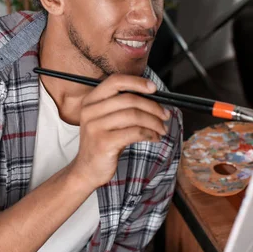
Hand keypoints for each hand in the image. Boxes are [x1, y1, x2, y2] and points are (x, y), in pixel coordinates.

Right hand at [70, 74, 170, 189]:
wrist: (87, 170)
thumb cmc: (103, 142)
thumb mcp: (106, 120)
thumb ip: (122, 106)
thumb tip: (153, 97)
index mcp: (91, 101)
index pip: (115, 81)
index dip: (136, 82)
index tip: (154, 88)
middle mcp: (90, 111)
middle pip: (129, 99)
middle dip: (153, 107)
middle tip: (165, 115)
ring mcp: (95, 127)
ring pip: (134, 116)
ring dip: (154, 122)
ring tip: (161, 129)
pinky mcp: (104, 142)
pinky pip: (134, 132)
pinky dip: (149, 134)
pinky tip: (154, 138)